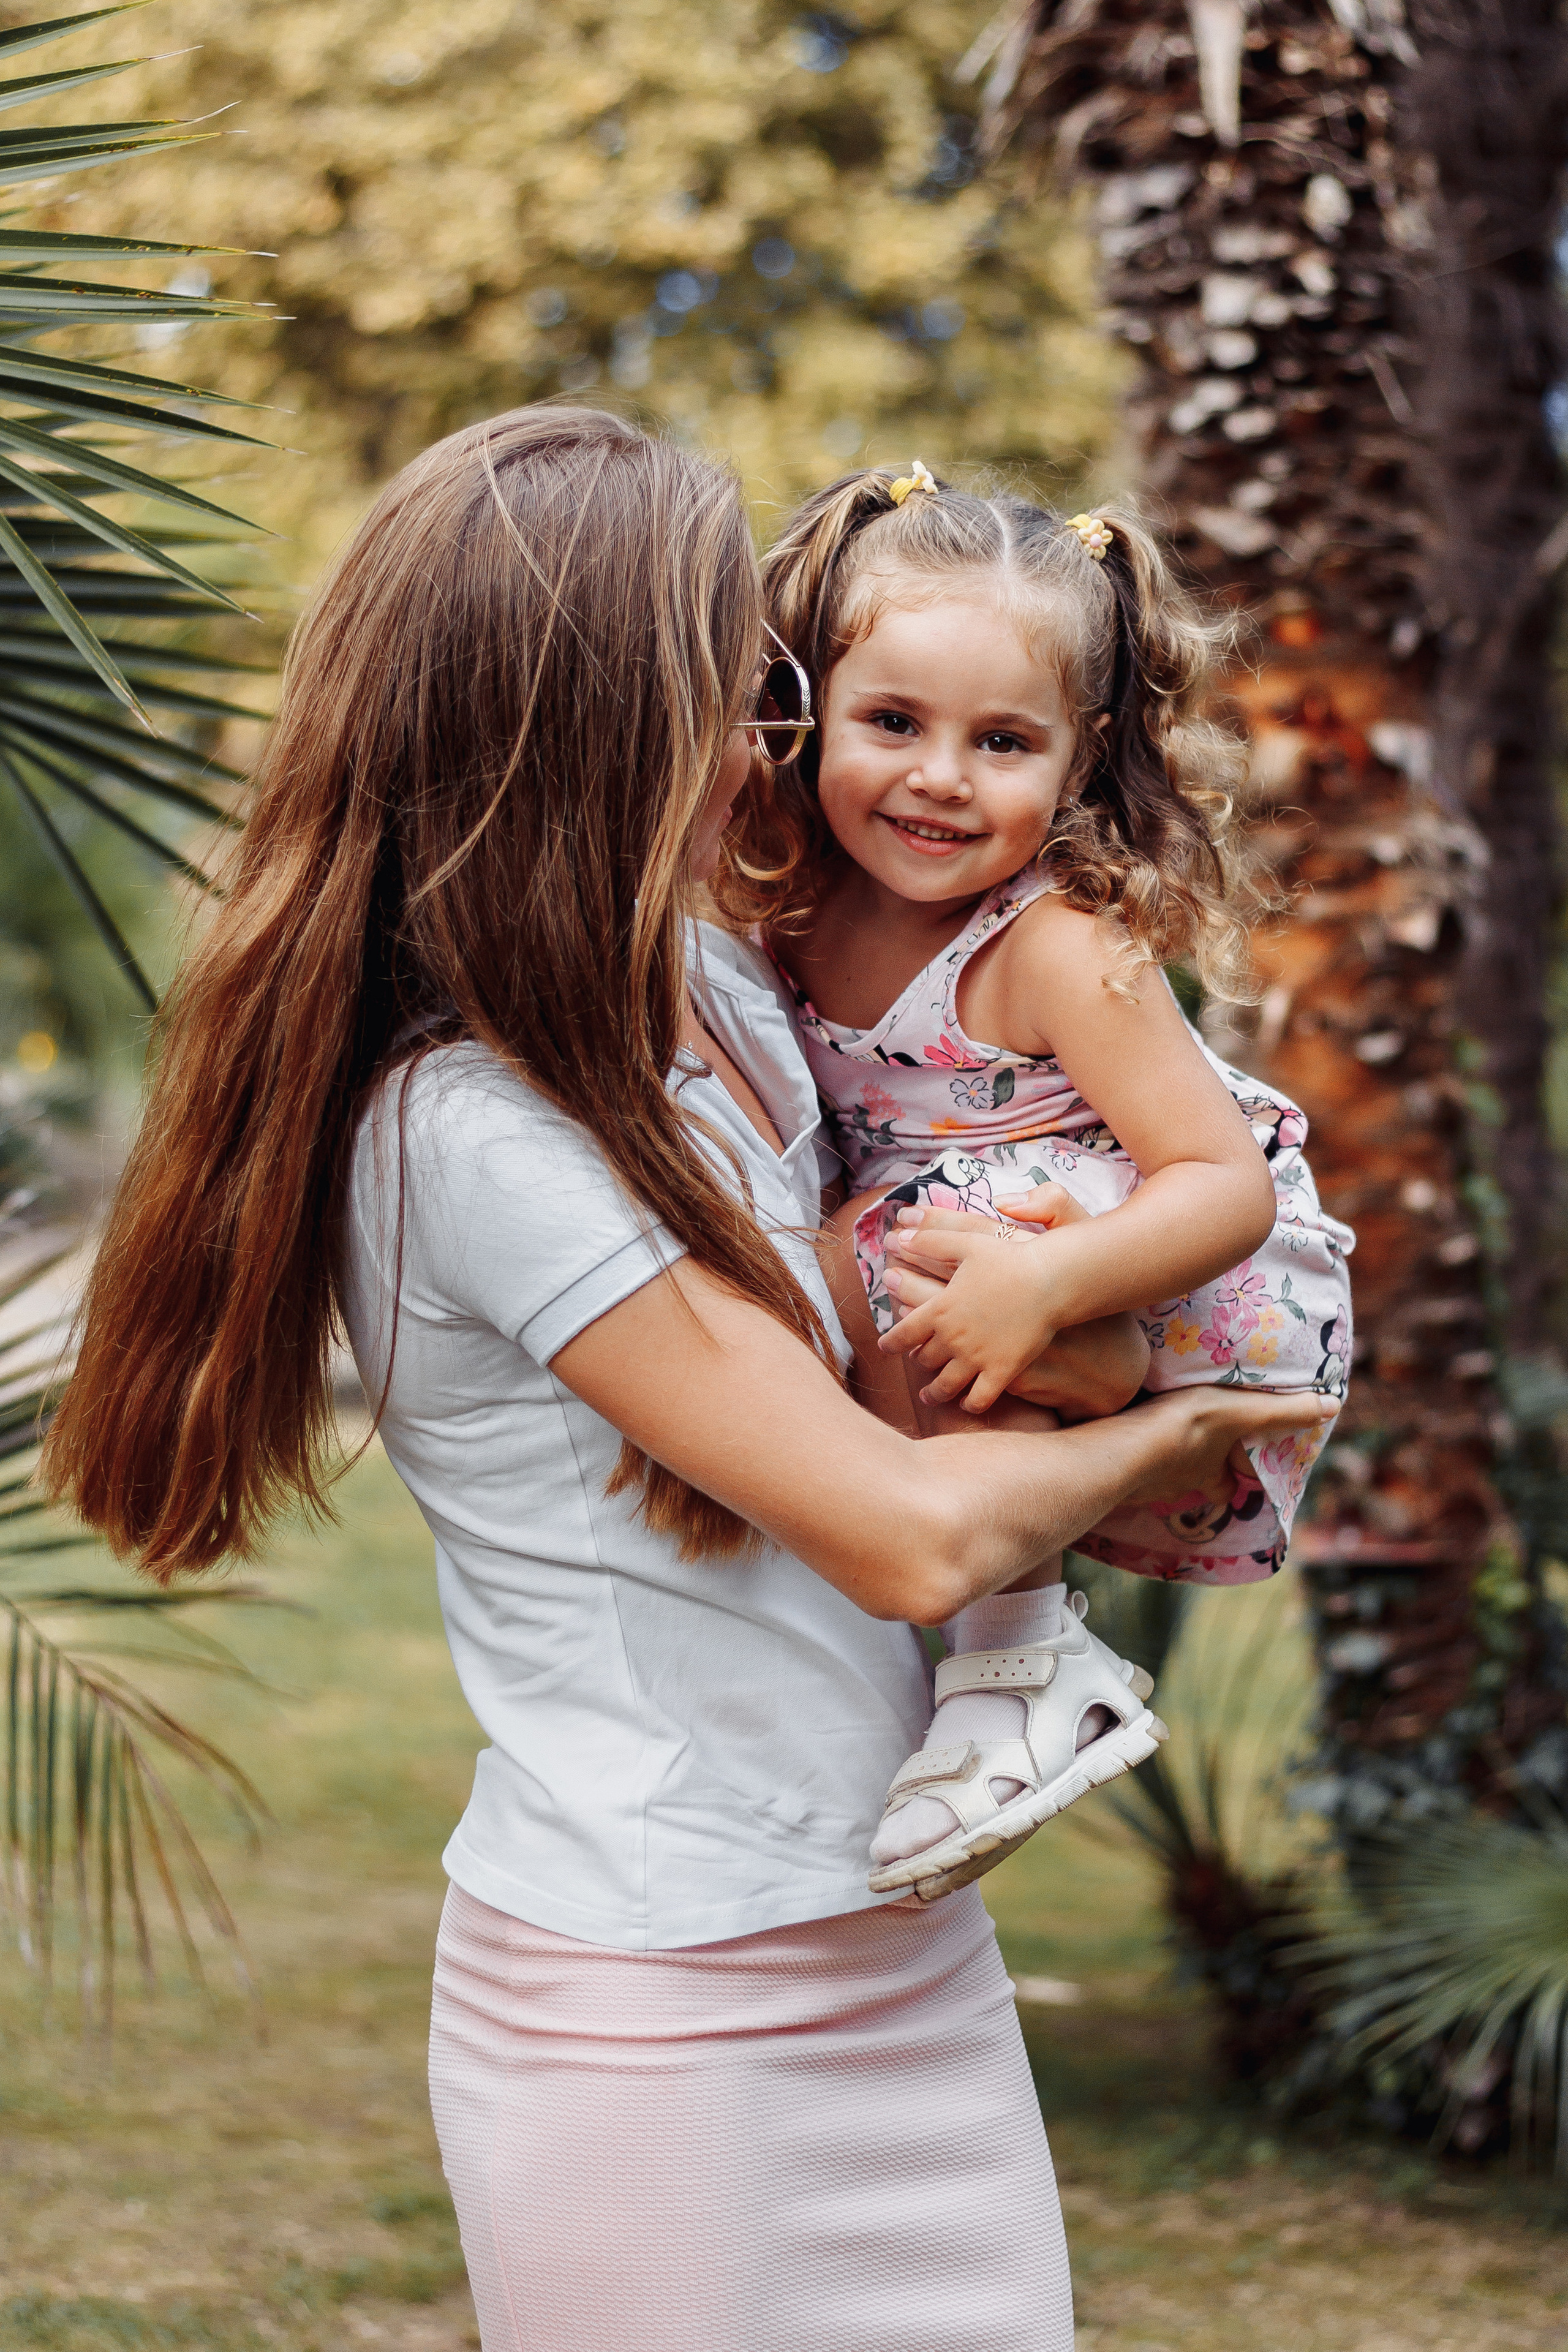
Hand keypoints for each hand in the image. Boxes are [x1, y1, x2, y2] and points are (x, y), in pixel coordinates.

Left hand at [880, 1188, 1086, 1413]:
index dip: (891, 1342)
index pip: (903, 1332)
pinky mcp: (1002, 1372)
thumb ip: (931, 1241)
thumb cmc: (1010, 1258)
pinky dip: (970, 1405)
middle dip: (918, 1361)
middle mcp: (953, 1338)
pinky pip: (980, 1399)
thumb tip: (902, 1236)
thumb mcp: (966, 1242)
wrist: (1050, 1280)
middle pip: (924, 1358)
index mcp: (940, 1308)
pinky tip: (967, 1404)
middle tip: (915, 1361)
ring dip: (934, 1393)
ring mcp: (977, 1358)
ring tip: (929, 1396)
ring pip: (945, 1385)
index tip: (884, 1347)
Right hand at [1124, 1385, 1338, 1507]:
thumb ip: (1284, 1411)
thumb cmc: (1187, 1429)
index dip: (1232, 1478)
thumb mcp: (1242, 1413)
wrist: (1121, 1447)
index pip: (1227, 1485)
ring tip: (1152, 1439)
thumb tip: (1334, 1406)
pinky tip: (1118, 1439)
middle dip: (1195, 1474)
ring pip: (1156, 1477)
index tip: (1233, 1471)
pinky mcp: (1111, 1471)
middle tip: (1189, 1453)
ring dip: (1158, 1462)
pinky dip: (1125, 1455)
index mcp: (1211, 1475)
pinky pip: (1122, 1466)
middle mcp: (1179, 1486)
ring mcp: (1143, 1483)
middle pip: (1192, 1485)